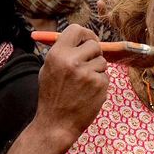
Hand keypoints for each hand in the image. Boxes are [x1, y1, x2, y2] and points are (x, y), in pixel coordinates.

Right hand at [35, 25, 107, 141]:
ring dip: (96, 70)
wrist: (56, 123)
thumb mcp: (48, 69)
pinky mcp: (99, 85)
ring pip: (102, 61)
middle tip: (87, 64)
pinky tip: (87, 93)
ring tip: (83, 83)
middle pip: (94, 44)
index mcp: (57, 54)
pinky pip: (105, 76)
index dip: (85, 34)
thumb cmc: (52, 96)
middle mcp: (72, 61)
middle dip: (93, 53)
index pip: (76, 29)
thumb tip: (79, 38)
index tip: (88, 40)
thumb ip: (62, 52)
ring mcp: (87, 73)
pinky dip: (99, 83)